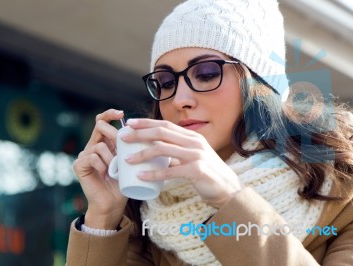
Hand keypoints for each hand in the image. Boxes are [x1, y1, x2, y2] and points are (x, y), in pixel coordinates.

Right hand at [73, 109, 127, 228]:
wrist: (112, 204)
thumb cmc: (125, 184)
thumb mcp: (131, 162)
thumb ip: (135, 148)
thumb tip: (151, 134)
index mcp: (104, 143)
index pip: (102, 121)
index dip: (109, 114)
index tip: (121, 114)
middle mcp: (92, 146)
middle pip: (99, 126)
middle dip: (113, 134)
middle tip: (122, 148)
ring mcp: (84, 155)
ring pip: (99, 144)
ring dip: (110, 157)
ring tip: (115, 170)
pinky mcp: (78, 165)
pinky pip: (91, 157)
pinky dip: (101, 165)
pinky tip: (105, 174)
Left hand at [121, 118, 243, 208]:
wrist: (228, 188)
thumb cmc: (207, 173)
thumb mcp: (192, 157)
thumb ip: (177, 152)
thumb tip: (155, 150)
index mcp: (192, 136)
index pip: (165, 124)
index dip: (146, 123)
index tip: (130, 123)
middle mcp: (194, 142)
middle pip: (161, 133)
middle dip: (140, 134)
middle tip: (123, 138)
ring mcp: (196, 155)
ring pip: (163, 149)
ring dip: (142, 153)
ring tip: (127, 159)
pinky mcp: (196, 170)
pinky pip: (170, 171)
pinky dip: (153, 174)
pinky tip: (141, 176)